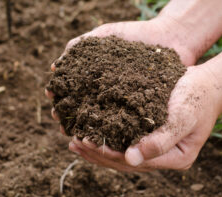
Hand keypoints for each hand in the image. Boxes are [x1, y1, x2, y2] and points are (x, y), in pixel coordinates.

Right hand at [46, 18, 198, 133]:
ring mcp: (121, 102)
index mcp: (94, 77)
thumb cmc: (135, 35)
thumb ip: (80, 46)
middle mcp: (105, 92)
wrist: (169, 37)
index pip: (71, 91)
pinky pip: (123, 124)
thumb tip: (55, 66)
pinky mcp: (138, 110)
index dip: (60, 97)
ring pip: (100, 121)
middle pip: (82, 109)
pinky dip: (111, 132)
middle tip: (61, 123)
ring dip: (86, 129)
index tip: (52, 100)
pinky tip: (102, 137)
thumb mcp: (105, 36)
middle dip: (69, 117)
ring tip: (77, 134)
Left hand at [64, 65, 221, 171]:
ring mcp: (156, 148)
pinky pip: (124, 141)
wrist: (207, 84)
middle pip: (124, 162)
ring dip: (98, 149)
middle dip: (98, 154)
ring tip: (75, 142)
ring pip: (122, 154)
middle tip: (74, 143)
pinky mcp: (149, 136)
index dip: (108, 154)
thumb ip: (160, 141)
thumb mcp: (183, 117)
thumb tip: (131, 158)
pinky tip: (91, 132)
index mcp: (174, 159)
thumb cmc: (197, 98)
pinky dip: (107, 138)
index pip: (134, 162)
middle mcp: (163, 158)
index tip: (86, 143)